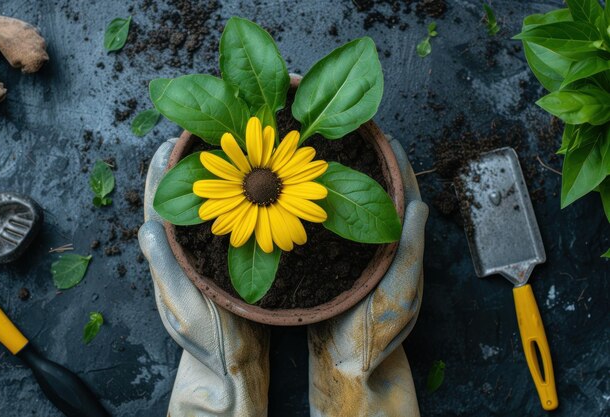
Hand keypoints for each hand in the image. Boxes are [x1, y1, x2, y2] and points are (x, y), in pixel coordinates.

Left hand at [138, 138, 269, 416]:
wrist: (233, 364)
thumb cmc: (209, 340)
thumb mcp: (185, 308)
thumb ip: (166, 271)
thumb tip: (146, 228)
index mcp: (167, 261)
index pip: (157, 209)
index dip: (160, 175)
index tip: (168, 145)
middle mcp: (180, 254)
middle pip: (174, 202)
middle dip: (178, 168)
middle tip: (189, 137)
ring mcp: (198, 258)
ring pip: (196, 210)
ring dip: (200, 179)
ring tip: (210, 151)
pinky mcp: (217, 263)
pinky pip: (217, 224)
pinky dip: (222, 200)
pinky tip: (234, 185)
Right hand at [308, 137, 427, 416]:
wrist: (347, 360)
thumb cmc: (377, 329)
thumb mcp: (401, 287)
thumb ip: (410, 247)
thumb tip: (420, 203)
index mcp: (403, 247)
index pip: (405, 196)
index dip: (398, 167)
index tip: (386, 139)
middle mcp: (384, 245)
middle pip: (382, 196)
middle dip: (373, 166)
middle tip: (357, 139)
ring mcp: (361, 252)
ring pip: (358, 207)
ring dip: (352, 180)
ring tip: (336, 155)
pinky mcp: (339, 261)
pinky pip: (338, 226)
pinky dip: (331, 204)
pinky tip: (315, 192)